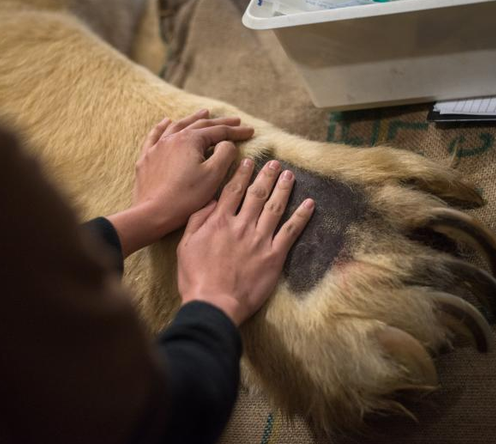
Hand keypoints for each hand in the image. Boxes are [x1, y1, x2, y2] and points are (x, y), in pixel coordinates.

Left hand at [107, 109, 253, 256]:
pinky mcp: (147, 158)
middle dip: (220, 123)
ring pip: (178, 126)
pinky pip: (155, 135)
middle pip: (200, 125)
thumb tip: (228, 143)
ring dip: (194, 118)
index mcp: (190, 140)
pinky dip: (163, 126)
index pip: (219, 131)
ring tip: (204, 112)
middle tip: (235, 121)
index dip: (236, 131)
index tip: (251, 131)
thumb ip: (225, 154)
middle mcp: (173, 138)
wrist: (153, 213)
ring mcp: (157, 147)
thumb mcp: (213, 175)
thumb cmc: (186, 196)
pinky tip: (167, 121)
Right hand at [177, 159, 314, 325]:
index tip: (249, 162)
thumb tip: (211, 201)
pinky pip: (291, 231)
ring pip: (275, 207)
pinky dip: (301, 216)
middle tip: (274, 163)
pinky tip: (310, 203)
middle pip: (257, 194)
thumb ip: (197, 220)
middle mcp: (242, 225)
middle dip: (266, 176)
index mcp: (219, 221)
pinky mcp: (274, 256)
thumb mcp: (185, 245)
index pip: (233, 190)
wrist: (214, 304)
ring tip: (289, 175)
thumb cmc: (196, 278)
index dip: (242, 174)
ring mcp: (260, 239)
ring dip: (283, 188)